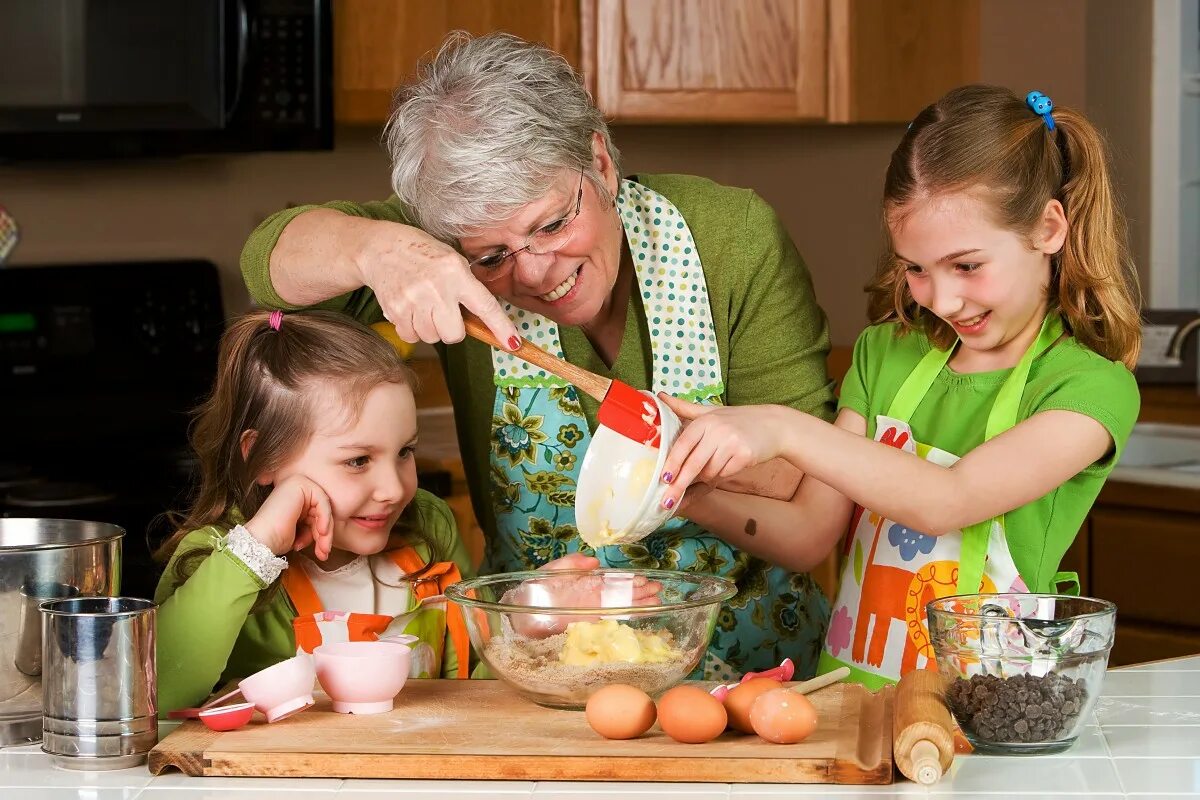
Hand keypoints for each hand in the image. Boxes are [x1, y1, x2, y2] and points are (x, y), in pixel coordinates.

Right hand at [244, 475, 333, 559]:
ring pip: (324, 508)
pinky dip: (325, 518)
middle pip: (321, 511)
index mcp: (293, 497)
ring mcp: (297, 483)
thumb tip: (329, 529)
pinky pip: (322, 501)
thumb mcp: (302, 530)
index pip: (317, 513)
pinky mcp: (300, 484)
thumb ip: (315, 523)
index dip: (321, 534)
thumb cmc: (277, 539)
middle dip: (325, 534)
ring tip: (323, 549)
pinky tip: (322, 531)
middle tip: (324, 552)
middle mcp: (294, 487)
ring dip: (326, 531)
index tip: (321, 551)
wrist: (262, 541)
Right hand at [354, 222, 519, 347]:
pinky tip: (410, 310)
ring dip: (431, 329)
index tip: (513, 344)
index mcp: (456, 272)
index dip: (501, 328)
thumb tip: (483, 322)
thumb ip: (467, 289)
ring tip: (424, 306)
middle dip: (452, 329)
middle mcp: (436, 288)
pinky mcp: (394, 310)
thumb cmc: (423, 255)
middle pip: (454, 334)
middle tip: (444, 312)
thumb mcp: (452, 262)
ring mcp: (413, 300)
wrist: (381, 249)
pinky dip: (413, 329)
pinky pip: (411, 336)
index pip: (485, 306)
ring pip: (432, 338)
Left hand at [509, 555, 663, 637]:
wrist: (518, 612)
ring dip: (636, 604)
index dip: (628, 581)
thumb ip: (571, 564)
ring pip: (618, 607)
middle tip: (659, 590)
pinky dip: (623, 617)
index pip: (611, 581)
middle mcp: (591, 598)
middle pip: (620, 594)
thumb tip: (594, 562)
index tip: (645, 579)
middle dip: (639, 592)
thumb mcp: (552, 570)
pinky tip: (638, 615)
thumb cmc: (533, 589)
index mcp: (584, 583)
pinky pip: (608, 621)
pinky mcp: (585, 625)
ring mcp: (589, 612)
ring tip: (656, 601)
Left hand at [658, 394, 785, 508]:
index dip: (672, 463)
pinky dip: (723, 474)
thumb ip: (684, 408)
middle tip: (668, 500)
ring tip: (715, 465)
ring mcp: (732, 443)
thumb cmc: (738, 419)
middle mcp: (718, 430)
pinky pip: (725, 474)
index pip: (683, 444)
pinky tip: (729, 464)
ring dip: (707, 476)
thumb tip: (660, 396)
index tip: (663, 478)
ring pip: (709, 472)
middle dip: (679, 484)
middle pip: (693, 463)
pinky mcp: (745, 455)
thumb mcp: (710, 411)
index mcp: (705, 420)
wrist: (774, 425)